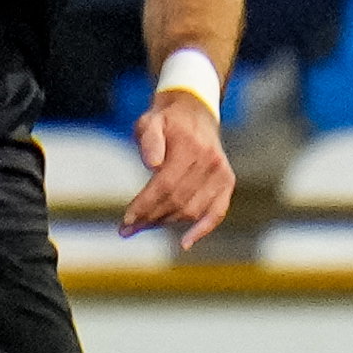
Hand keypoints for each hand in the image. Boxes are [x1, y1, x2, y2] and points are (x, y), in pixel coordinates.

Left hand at [121, 90, 234, 250]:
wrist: (195, 110)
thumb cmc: (166, 120)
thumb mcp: (151, 121)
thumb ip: (149, 139)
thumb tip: (152, 163)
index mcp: (190, 146)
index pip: (164, 185)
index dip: (144, 205)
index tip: (126, 219)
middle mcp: (210, 161)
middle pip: (176, 201)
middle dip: (149, 218)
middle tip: (127, 229)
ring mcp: (221, 173)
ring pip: (192, 210)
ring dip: (166, 223)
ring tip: (143, 227)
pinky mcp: (227, 181)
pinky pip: (218, 211)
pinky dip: (203, 229)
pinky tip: (185, 242)